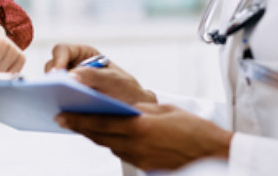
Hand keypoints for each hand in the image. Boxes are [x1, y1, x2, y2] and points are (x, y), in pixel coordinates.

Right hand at [45, 43, 156, 105]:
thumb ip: (94, 76)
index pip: (62, 50)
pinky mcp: (67, 103)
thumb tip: (70, 77)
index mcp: (83, 54)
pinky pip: (56, 103)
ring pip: (51, 87)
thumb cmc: (126, 90)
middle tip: (53, 92)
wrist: (135, 112)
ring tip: (55, 105)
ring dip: (51, 94)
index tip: (58, 75)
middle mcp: (72, 68)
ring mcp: (68, 86)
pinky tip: (60, 117)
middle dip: (52, 80)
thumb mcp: (114, 80)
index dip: (57, 60)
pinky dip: (56, 108)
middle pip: (52, 68)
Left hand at [55, 102, 232, 171]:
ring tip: (81, 125)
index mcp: (140, 128)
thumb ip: (141, 110)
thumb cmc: (195, 130)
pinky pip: (123, 153)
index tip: (62, 114)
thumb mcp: (166, 110)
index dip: (79, 119)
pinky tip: (108, 136)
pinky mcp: (147, 167)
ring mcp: (141, 160)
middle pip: (101, 137)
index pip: (101, 123)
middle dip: (80, 127)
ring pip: (110, 146)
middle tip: (62, 118)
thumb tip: (124, 109)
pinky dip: (112, 143)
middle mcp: (137, 147)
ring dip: (95, 135)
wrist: (215, 155)